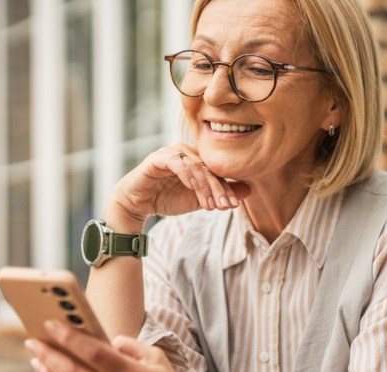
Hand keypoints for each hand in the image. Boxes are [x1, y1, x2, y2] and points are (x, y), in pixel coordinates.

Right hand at [109, 145, 251, 225]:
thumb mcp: (199, 199)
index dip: (227, 188)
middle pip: (209, 168)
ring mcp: (172, 152)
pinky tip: (193, 188)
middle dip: (219, 188)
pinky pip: (177, 162)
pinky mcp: (158, 158)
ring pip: (196, 165)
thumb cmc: (167, 198)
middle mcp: (186, 151)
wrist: (138, 205)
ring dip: (205, 186)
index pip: (217, 171)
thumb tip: (249, 190)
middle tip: (226, 206)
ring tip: (210, 205)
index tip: (234, 206)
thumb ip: (220, 194)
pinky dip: (187, 175)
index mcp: (197, 158)